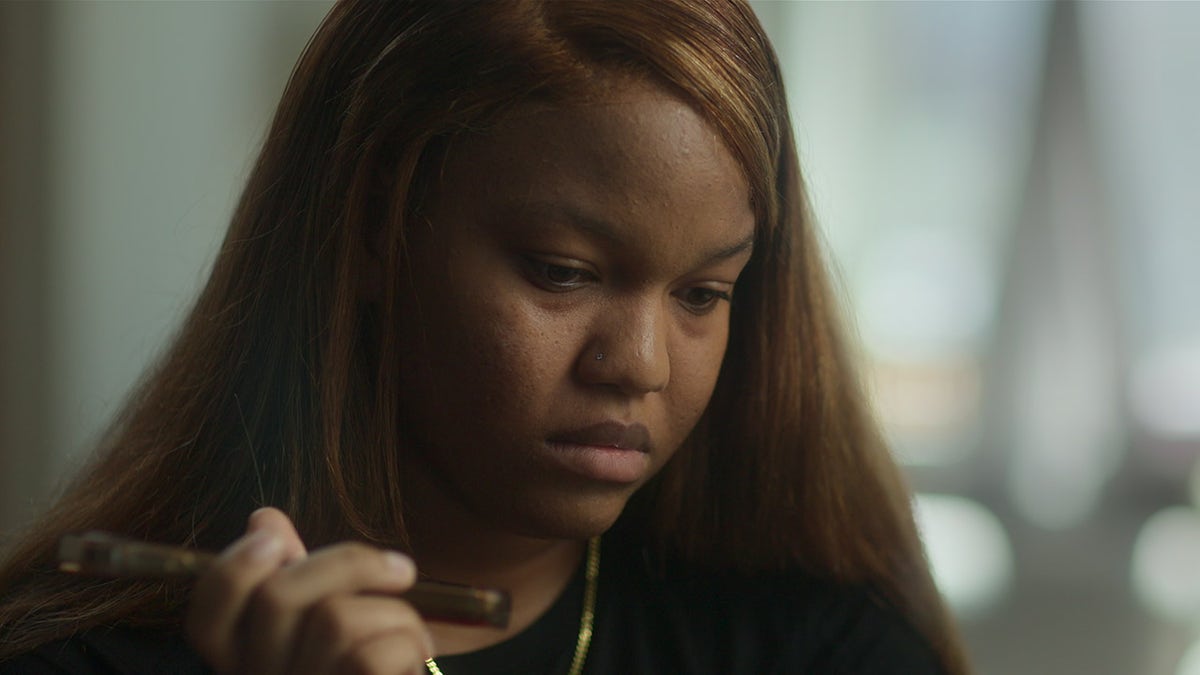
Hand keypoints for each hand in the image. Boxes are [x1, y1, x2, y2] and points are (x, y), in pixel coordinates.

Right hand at [185, 507, 433, 674]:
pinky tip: (416, 662)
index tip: (276, 537)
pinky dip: (410, 644)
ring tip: (415, 636)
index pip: (206, 618)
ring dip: (396, 614)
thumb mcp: (329, 633)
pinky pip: (373, 657)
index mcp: (246, 668)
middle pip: (280, 596)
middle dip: (351, 563)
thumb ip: (295, 582)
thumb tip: (263, 519)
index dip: (232, 568)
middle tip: (401, 570)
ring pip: (337, 619)